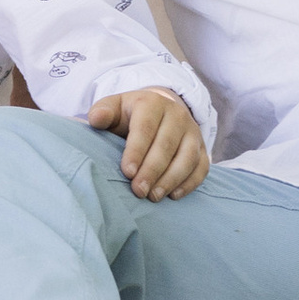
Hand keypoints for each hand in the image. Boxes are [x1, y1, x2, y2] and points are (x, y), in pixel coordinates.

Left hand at [88, 86, 208, 201]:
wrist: (159, 111)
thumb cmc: (130, 115)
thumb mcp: (114, 108)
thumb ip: (102, 112)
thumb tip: (96, 119)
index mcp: (152, 102)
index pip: (145, 128)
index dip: (137, 151)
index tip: (127, 172)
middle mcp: (177, 115)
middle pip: (167, 145)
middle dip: (152, 170)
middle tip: (138, 191)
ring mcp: (193, 132)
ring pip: (187, 157)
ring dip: (171, 179)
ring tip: (153, 196)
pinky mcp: (203, 148)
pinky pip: (202, 167)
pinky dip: (189, 183)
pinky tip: (173, 195)